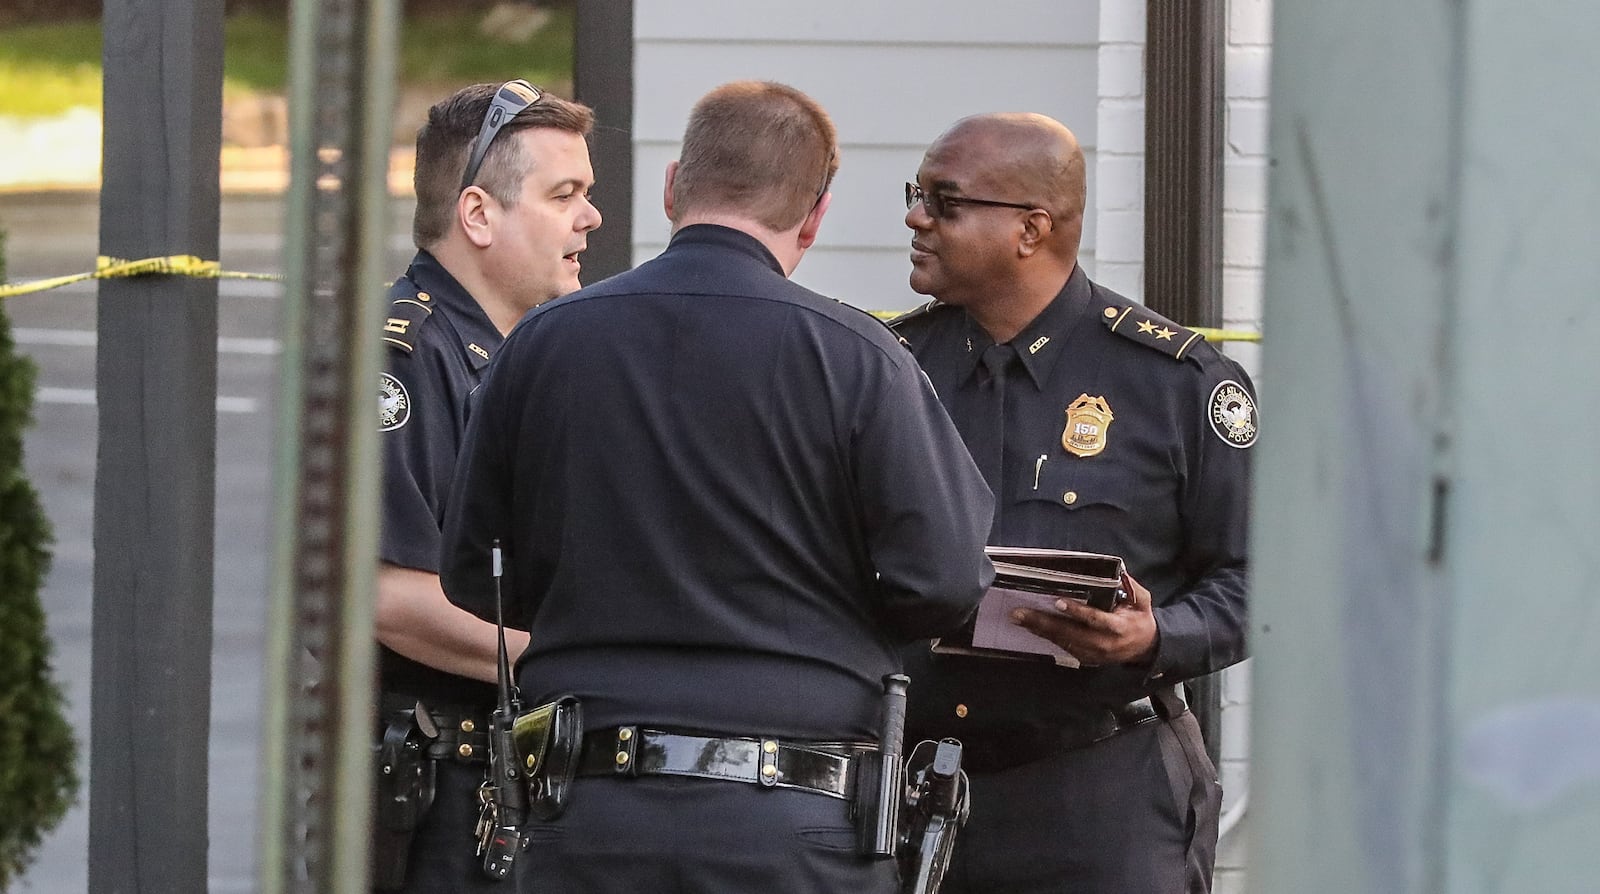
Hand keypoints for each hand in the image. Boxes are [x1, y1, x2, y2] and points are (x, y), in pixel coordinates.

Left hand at [1009, 571, 1157, 666]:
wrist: (1145, 648)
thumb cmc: (1140, 619)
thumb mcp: (1142, 601)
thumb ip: (1132, 588)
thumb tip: (1119, 573)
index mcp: (1118, 627)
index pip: (1095, 619)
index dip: (1077, 612)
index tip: (1058, 602)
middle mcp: (1103, 643)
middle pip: (1070, 633)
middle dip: (1044, 623)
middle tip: (1021, 613)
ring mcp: (1093, 654)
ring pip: (1063, 642)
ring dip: (1040, 630)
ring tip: (1019, 619)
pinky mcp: (1086, 658)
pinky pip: (1063, 647)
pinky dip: (1047, 637)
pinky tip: (1032, 627)